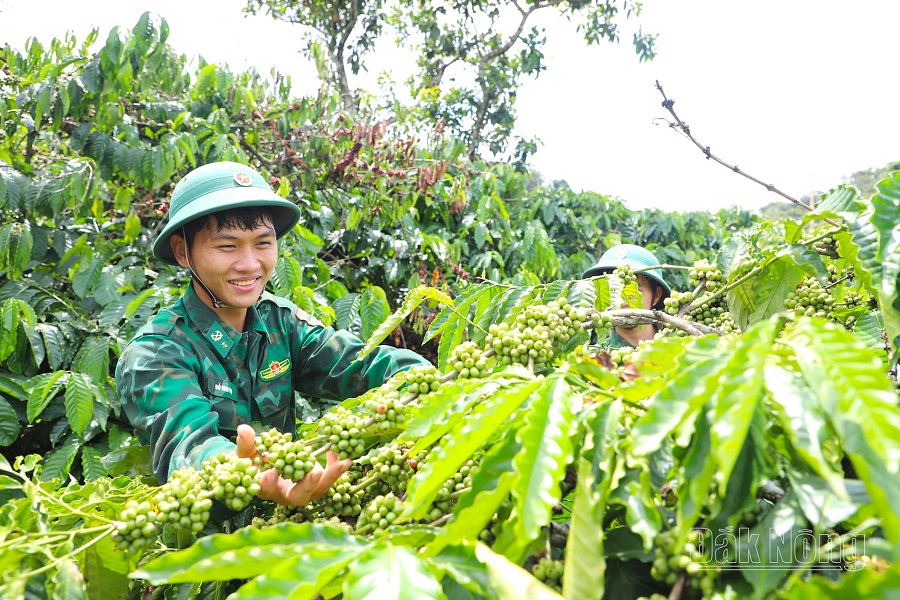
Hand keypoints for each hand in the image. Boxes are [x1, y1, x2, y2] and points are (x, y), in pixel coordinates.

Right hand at [235, 424, 350, 506]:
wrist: (269, 466)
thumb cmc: (254, 462)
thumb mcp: (246, 453)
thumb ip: (246, 444)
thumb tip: (243, 430)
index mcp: (267, 489)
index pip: (266, 490)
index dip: (268, 484)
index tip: (270, 474)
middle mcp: (287, 494)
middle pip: (298, 496)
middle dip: (307, 486)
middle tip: (314, 473)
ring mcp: (304, 490)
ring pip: (319, 489)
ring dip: (332, 476)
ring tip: (344, 462)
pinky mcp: (316, 483)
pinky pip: (329, 477)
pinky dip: (335, 466)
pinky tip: (339, 451)